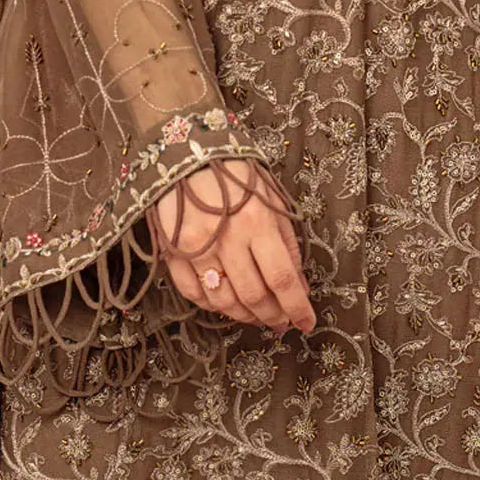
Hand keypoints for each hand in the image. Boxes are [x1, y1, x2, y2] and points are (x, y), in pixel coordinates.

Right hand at [146, 158, 315, 334]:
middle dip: (272, 316)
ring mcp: (196, 248)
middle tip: (280, 321)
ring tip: (257, 315)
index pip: (282, 278)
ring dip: (245, 316)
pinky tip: (226, 304)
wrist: (188, 155)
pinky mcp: (173, 253)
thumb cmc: (237, 175)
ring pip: (224, 301)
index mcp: (256, 221)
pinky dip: (213, 306)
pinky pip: (194, 294)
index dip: (297, 308)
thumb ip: (287, 243)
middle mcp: (227, 238)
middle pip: (254, 296)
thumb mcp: (271, 200)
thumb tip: (300, 286)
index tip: (306, 324)